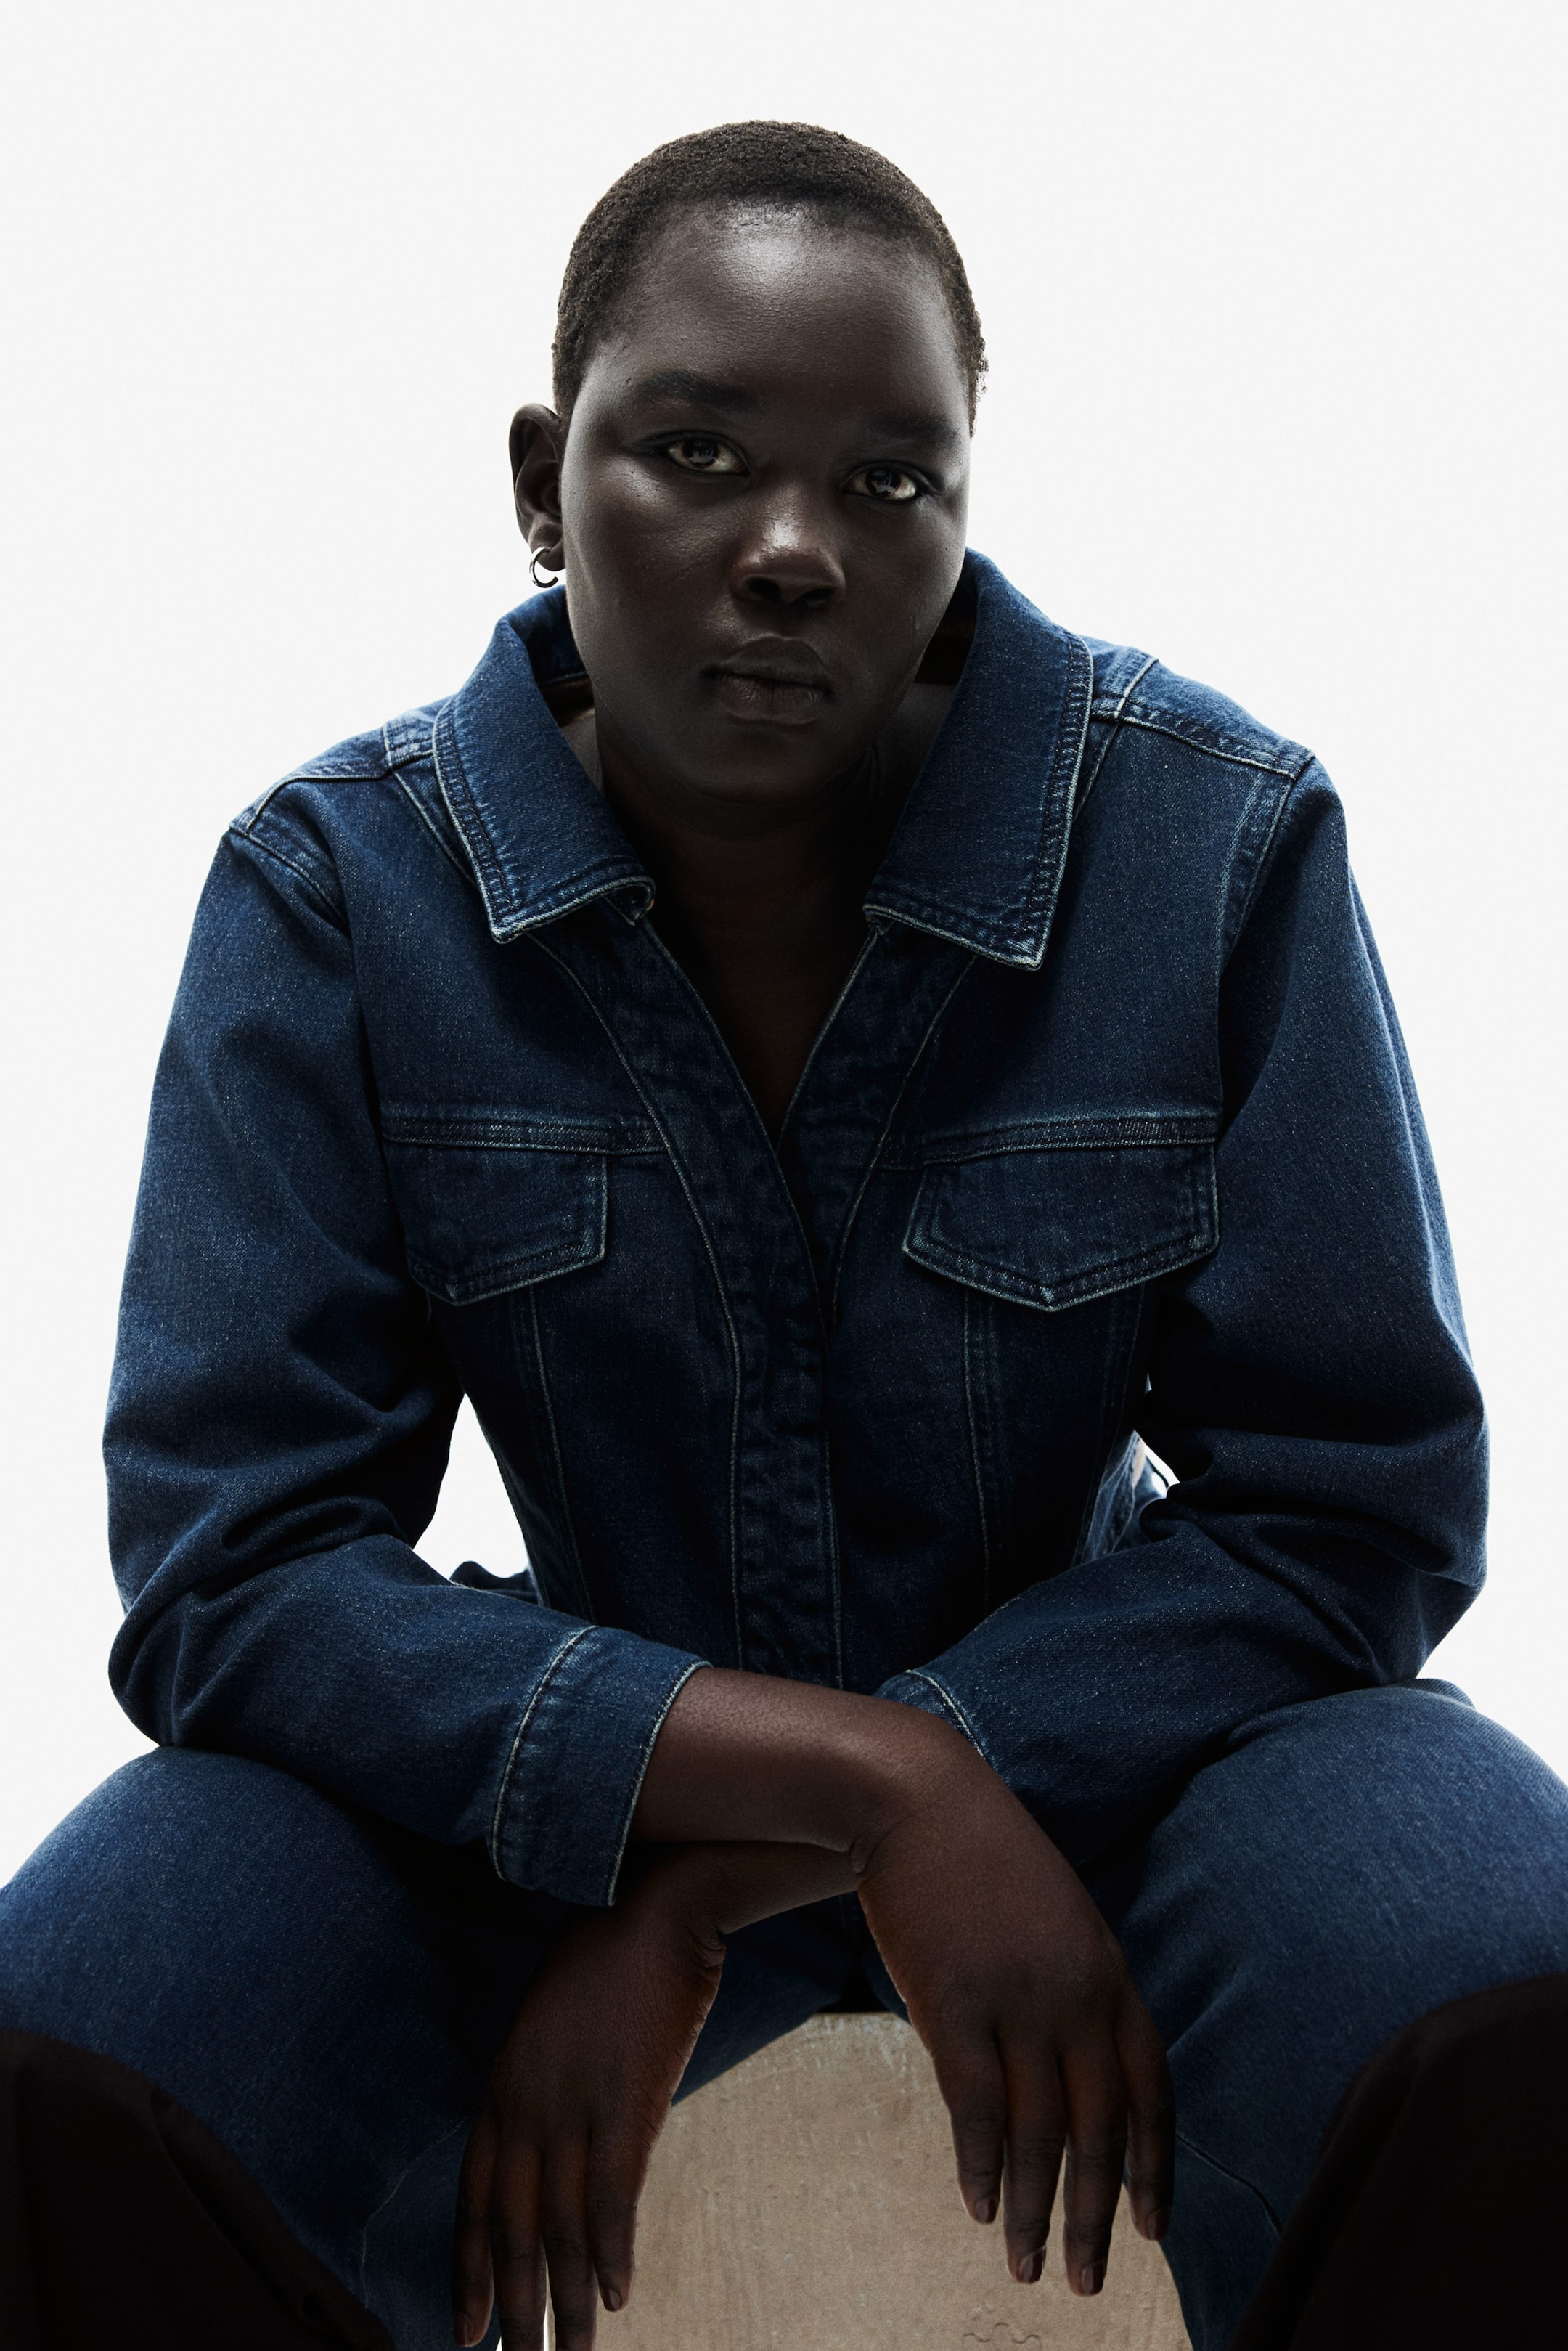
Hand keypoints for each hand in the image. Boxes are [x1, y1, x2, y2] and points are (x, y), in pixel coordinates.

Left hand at [451, 1841, 852, 2350]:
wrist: (657, 1901)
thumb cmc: (614, 1957)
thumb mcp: (558, 2027)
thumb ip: (548, 2089)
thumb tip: (557, 2149)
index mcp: (503, 2081)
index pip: (472, 2197)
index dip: (468, 2268)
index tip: (467, 2331)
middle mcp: (525, 2099)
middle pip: (509, 2225)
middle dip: (513, 2307)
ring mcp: (572, 2101)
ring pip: (557, 2226)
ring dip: (566, 2302)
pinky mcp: (624, 2099)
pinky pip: (610, 2194)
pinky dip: (611, 2252)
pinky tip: (618, 2299)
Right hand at [631, 1667, 1173, 2297]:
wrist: (916, 1796)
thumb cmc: (980, 1856)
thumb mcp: (1055, 1917)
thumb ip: (1075, 1986)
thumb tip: (1076, 2064)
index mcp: (1109, 1973)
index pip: (1151, 2089)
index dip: (1156, 2165)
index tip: (1153, 2229)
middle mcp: (1077, 1993)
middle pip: (1101, 2129)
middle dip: (1098, 2215)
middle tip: (1088, 2282)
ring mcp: (1017, 1998)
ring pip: (1037, 2132)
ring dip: (1033, 2210)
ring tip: (1028, 2267)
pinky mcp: (954, 2001)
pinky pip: (974, 2105)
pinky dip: (978, 2165)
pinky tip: (975, 2205)